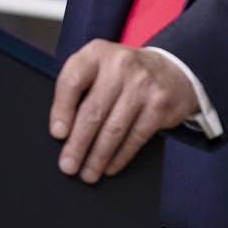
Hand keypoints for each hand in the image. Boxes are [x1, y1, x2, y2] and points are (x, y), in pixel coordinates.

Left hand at [48, 40, 198, 183]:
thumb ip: (80, 88)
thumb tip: (62, 132)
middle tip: (68, 165)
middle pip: (93, 111)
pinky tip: (110, 167)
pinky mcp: (159, 105)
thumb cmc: (123, 74)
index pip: (72, 80)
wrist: (170, 70)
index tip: (57, 134)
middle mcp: (120, 65)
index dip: (62, 110)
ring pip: (114, 128)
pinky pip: (135, 137)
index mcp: (96, 53)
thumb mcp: (99, 67)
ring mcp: (142, 85)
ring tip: (87, 173)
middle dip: (78, 144)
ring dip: (98, 156)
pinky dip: (120, 156)